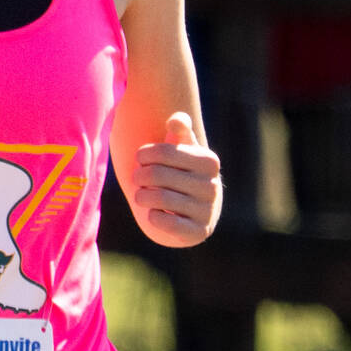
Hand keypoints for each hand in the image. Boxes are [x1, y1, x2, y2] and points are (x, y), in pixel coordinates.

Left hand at [133, 112, 221, 245]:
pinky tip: (154, 213)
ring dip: (142, 196)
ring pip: (159, 198)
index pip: (164, 151)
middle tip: (138, 178)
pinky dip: (153, 217)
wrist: (190, 211)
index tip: (140, 158)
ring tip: (142, 195)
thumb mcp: (182, 150)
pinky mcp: (198, 232)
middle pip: (157, 174)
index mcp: (209, 161)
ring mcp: (207, 210)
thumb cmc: (179, 173)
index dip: (144, 154)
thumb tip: (176, 118)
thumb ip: (180, 131)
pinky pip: (168, 223)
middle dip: (140, 176)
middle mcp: (212, 186)